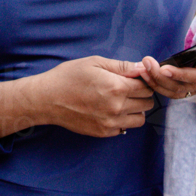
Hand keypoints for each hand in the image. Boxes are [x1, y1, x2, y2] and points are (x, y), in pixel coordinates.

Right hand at [0, 56, 153, 138]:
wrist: (48, 99)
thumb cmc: (69, 76)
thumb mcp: (95, 62)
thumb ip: (122, 66)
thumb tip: (143, 66)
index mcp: (116, 87)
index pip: (147, 86)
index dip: (144, 80)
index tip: (136, 77)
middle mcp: (117, 107)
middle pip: (147, 103)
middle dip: (141, 94)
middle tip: (128, 87)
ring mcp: (111, 123)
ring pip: (140, 119)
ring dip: (136, 109)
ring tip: (121, 100)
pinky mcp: (104, 133)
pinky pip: (126, 128)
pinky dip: (124, 119)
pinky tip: (110, 109)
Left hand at [140, 11, 195, 99]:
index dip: (181, 75)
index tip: (163, 68)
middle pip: (182, 87)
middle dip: (161, 78)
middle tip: (145, 63)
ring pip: (175, 91)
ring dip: (156, 83)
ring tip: (140, 68)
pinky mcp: (191, 83)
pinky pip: (172, 88)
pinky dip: (158, 83)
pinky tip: (144, 72)